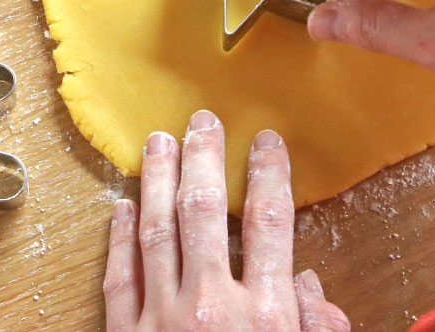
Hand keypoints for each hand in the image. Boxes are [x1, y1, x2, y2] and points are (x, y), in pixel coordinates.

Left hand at [104, 110, 349, 331]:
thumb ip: (315, 328)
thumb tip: (308, 285)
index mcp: (264, 316)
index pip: (268, 223)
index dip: (268, 174)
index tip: (265, 142)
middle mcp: (211, 307)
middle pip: (204, 211)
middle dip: (203, 158)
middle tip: (202, 123)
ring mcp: (162, 320)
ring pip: (156, 232)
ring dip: (157, 182)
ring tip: (158, 144)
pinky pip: (120, 278)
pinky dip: (119, 239)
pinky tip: (122, 207)